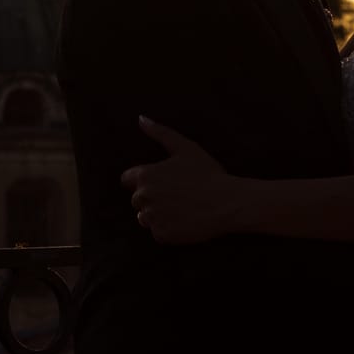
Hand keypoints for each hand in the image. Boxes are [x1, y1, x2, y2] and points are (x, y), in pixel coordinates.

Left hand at [119, 117, 241, 244]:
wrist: (226, 202)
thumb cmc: (207, 173)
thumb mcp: (185, 147)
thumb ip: (160, 132)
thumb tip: (141, 118)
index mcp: (146, 175)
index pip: (127, 180)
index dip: (143, 179)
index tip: (161, 181)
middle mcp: (144, 197)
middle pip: (137, 200)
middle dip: (151, 197)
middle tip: (177, 194)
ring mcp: (152, 217)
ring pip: (145, 217)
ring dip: (158, 214)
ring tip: (181, 208)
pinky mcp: (162, 235)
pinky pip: (158, 232)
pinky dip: (168, 228)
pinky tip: (185, 220)